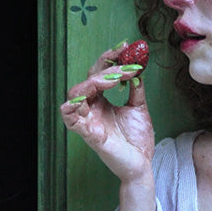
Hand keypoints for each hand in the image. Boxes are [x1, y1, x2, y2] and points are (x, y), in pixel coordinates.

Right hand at [60, 46, 155, 183]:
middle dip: (107, 67)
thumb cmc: (137, 141)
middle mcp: (91, 108)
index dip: (109, 58)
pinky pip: (69, 117)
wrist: (142, 165)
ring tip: (116, 78)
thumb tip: (137, 67)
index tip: (125, 46)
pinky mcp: (87, 133)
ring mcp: (88, 120)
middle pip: (88, 78)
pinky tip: (91, 95)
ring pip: (76, 93)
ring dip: (95, 81)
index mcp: (101, 102)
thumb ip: (135, 88)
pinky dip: (74, 104)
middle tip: (127, 63)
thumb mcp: (139, 108)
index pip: (99, 73)